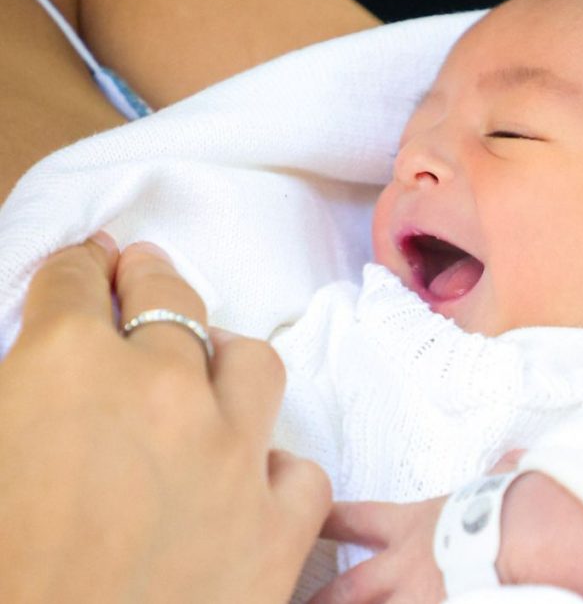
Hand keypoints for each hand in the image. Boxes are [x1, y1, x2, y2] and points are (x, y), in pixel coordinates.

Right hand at [0, 235, 330, 602]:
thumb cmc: (2, 570)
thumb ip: (18, 401)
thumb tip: (45, 375)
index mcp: (65, 369)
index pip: (76, 282)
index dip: (77, 271)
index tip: (86, 268)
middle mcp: (163, 392)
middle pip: (172, 302)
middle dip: (151, 282)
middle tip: (143, 277)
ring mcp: (234, 456)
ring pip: (253, 366)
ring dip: (226, 365)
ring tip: (209, 376)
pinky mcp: (280, 526)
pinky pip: (297, 470)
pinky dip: (271, 475)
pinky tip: (248, 489)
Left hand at [313, 451, 582, 603]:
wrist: (521, 542)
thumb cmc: (509, 508)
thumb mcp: (499, 483)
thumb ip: (499, 475)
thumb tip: (511, 462)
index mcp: (414, 527)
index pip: (358, 520)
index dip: (331, 522)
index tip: (312, 523)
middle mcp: (403, 570)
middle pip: (347, 591)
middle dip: (320, 602)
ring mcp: (414, 603)